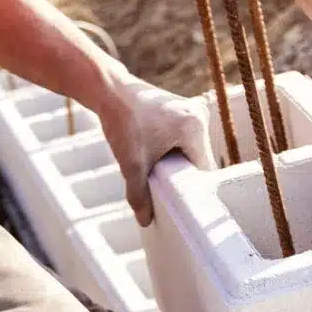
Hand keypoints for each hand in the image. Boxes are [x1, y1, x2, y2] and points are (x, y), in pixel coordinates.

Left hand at [98, 77, 214, 226]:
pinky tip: (156, 156)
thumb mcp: (130, 164)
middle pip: (198, 159)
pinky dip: (172, 150)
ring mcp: (192, 110)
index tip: (178, 202)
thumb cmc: (122, 123)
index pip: (203, 169)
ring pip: (190, 150)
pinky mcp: (182, 110)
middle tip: (164, 189)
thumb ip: (139, 195)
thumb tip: (145, 221)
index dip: (190, 188)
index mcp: (194, 127)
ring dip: (176, 163)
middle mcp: (199, 116)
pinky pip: (184, 138)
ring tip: (158, 172)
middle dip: (181, 175)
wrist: (108, 90)